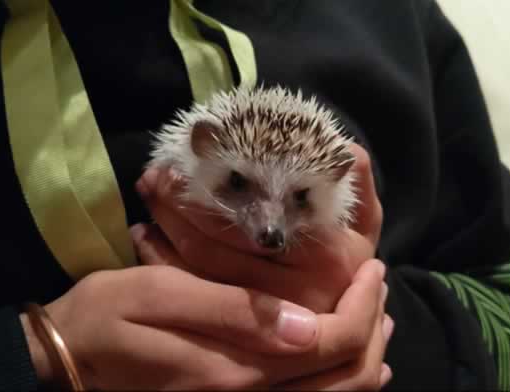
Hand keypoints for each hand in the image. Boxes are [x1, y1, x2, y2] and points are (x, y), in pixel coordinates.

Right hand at [20, 259, 389, 389]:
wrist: (65, 362)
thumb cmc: (106, 316)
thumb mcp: (161, 295)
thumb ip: (235, 312)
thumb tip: (309, 326)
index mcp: (237, 367)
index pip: (332, 344)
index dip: (362, 307)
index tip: (372, 269)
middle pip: (346, 378)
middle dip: (373, 329)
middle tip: (379, 285)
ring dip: (365, 358)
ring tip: (377, 318)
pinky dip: (340, 384)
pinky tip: (349, 364)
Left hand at [135, 143, 382, 312]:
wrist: (348, 324)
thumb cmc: (348, 262)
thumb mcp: (364, 224)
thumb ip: (358, 185)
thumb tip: (347, 149)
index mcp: (324, 258)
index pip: (249, 217)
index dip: (205, 188)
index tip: (179, 162)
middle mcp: (292, 295)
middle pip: (212, 245)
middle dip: (173, 204)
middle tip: (152, 176)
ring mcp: (261, 323)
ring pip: (193, 272)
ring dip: (160, 230)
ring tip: (148, 199)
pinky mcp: (236, 336)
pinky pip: (186, 297)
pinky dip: (157, 263)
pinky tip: (145, 238)